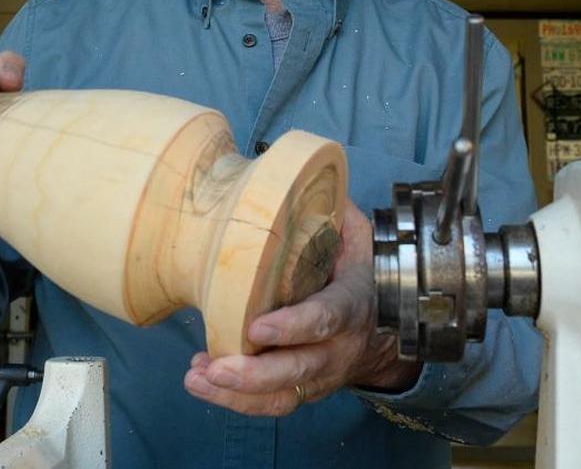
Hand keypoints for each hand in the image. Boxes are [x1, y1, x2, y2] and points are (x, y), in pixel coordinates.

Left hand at [183, 200, 420, 414]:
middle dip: (256, 374)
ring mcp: (322, 373)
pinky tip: (204, 382)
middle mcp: (340, 346)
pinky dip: (236, 401)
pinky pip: (272, 405)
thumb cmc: (356, 266)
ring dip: (238, 394)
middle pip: (300, 369)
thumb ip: (328, 209)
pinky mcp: (303, 388)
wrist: (382, 317)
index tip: (257, 327)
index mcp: (352, 302)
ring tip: (198, 378)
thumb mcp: (354, 233)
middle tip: (216, 367)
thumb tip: (289, 176)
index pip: (327, 318)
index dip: (294, 326)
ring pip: (282, 396)